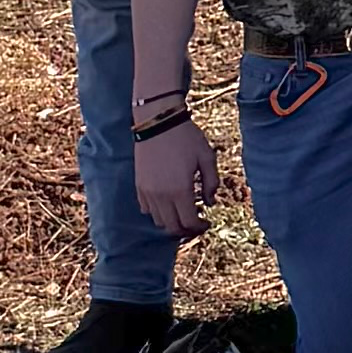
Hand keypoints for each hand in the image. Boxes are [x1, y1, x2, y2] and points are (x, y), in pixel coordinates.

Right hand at [132, 112, 217, 233]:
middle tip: (197, 224)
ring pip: (159, 221)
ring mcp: (148, 192)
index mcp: (180, 190)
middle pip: (173, 227)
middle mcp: (161, 195)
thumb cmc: (186, 138)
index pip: (189, 222)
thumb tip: (210, 203)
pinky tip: (169, 203)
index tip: (207, 223)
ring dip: (172, 222)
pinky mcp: (139, 185)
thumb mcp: (207, 158)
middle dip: (187, 230)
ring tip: (184, 212)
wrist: (158, 121)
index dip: (200, 228)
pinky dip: (159, 212)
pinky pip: (147, 209)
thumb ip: (212, 183)